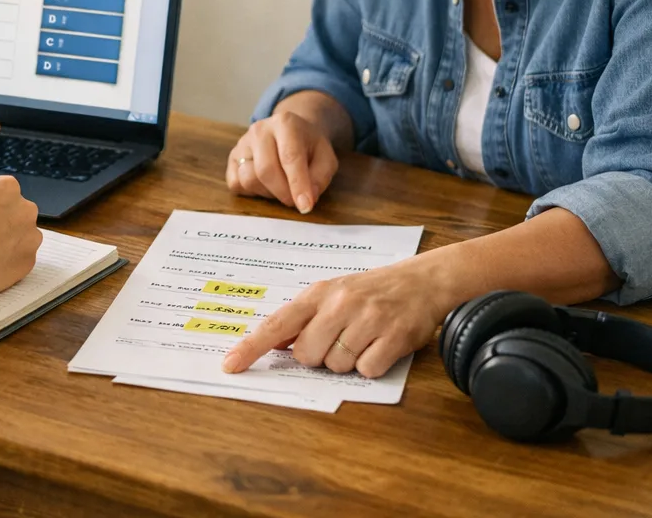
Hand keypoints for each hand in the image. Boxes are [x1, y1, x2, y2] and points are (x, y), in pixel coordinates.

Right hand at [0, 175, 41, 298]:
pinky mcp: (29, 261)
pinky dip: (9, 260)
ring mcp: (30, 237)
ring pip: (23, 235)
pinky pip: (21, 257)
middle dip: (4, 218)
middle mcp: (25, 210)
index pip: (4, 187)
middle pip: (18, 210)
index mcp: (7, 189)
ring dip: (10, 239)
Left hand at [221, 257, 449, 378]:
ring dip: (347, 362)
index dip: (252, 347)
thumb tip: (275, 344)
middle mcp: (339, 303)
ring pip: (335, 365)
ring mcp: (367, 319)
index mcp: (318, 293)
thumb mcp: (332, 294)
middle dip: (318, 356)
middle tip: (339, 339)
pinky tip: (380, 346)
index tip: (230, 365)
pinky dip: (372, 366)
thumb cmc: (371, 291)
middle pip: (306, 354)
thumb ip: (304, 318)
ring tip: (363, 339)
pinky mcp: (393, 337)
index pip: (277, 323)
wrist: (421, 281)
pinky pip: (367, 370)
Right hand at [225, 112, 337, 213]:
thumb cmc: (309, 147)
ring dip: (268, 192)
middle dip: (283, 192)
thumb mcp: (326, 158)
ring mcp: (242, 143)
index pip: (290, 157)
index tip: (305, 206)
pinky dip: (252, 192)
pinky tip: (265, 184)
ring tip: (281, 186)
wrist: (290, 132)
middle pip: (266, 170)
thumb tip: (307, 199)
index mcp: (286, 123)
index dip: (298, 184)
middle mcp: (260, 130)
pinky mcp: (232, 157)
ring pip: (248, 178)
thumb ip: (320, 178)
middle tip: (295, 201)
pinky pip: (236, 184)